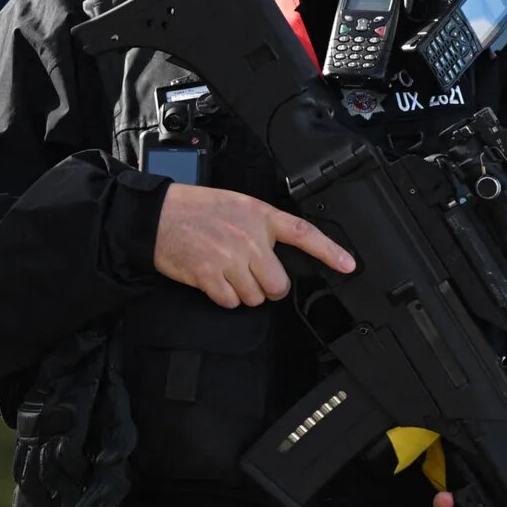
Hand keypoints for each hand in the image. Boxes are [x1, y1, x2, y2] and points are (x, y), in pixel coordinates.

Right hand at [152, 184, 355, 307]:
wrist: (158, 216)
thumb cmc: (194, 209)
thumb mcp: (236, 205)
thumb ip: (260, 226)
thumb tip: (273, 254)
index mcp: (260, 216)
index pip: (303, 233)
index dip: (329, 251)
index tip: (348, 265)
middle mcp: (249, 238)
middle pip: (278, 284)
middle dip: (267, 287)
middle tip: (253, 277)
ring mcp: (230, 259)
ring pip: (254, 297)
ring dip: (242, 293)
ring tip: (226, 273)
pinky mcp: (210, 276)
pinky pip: (230, 302)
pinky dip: (223, 297)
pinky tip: (213, 280)